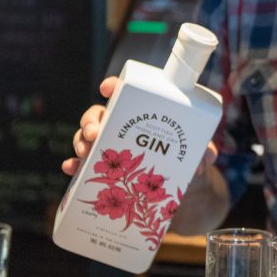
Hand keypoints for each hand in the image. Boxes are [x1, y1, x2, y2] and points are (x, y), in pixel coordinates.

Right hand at [61, 76, 220, 177]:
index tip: (107, 87)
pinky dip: (73, 166)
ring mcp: (109, 148)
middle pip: (98, 115)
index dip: (114, 85)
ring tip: (85, 153)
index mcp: (141, 114)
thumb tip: (206, 157)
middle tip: (95, 132)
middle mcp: (121, 127)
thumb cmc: (185, 160)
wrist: (179, 190)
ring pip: (86, 138)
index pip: (125, 93)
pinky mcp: (103, 170)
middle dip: (91, 121)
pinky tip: (70, 169)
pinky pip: (82, 165)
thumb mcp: (196, 153)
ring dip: (81, 142)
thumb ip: (203, 151)